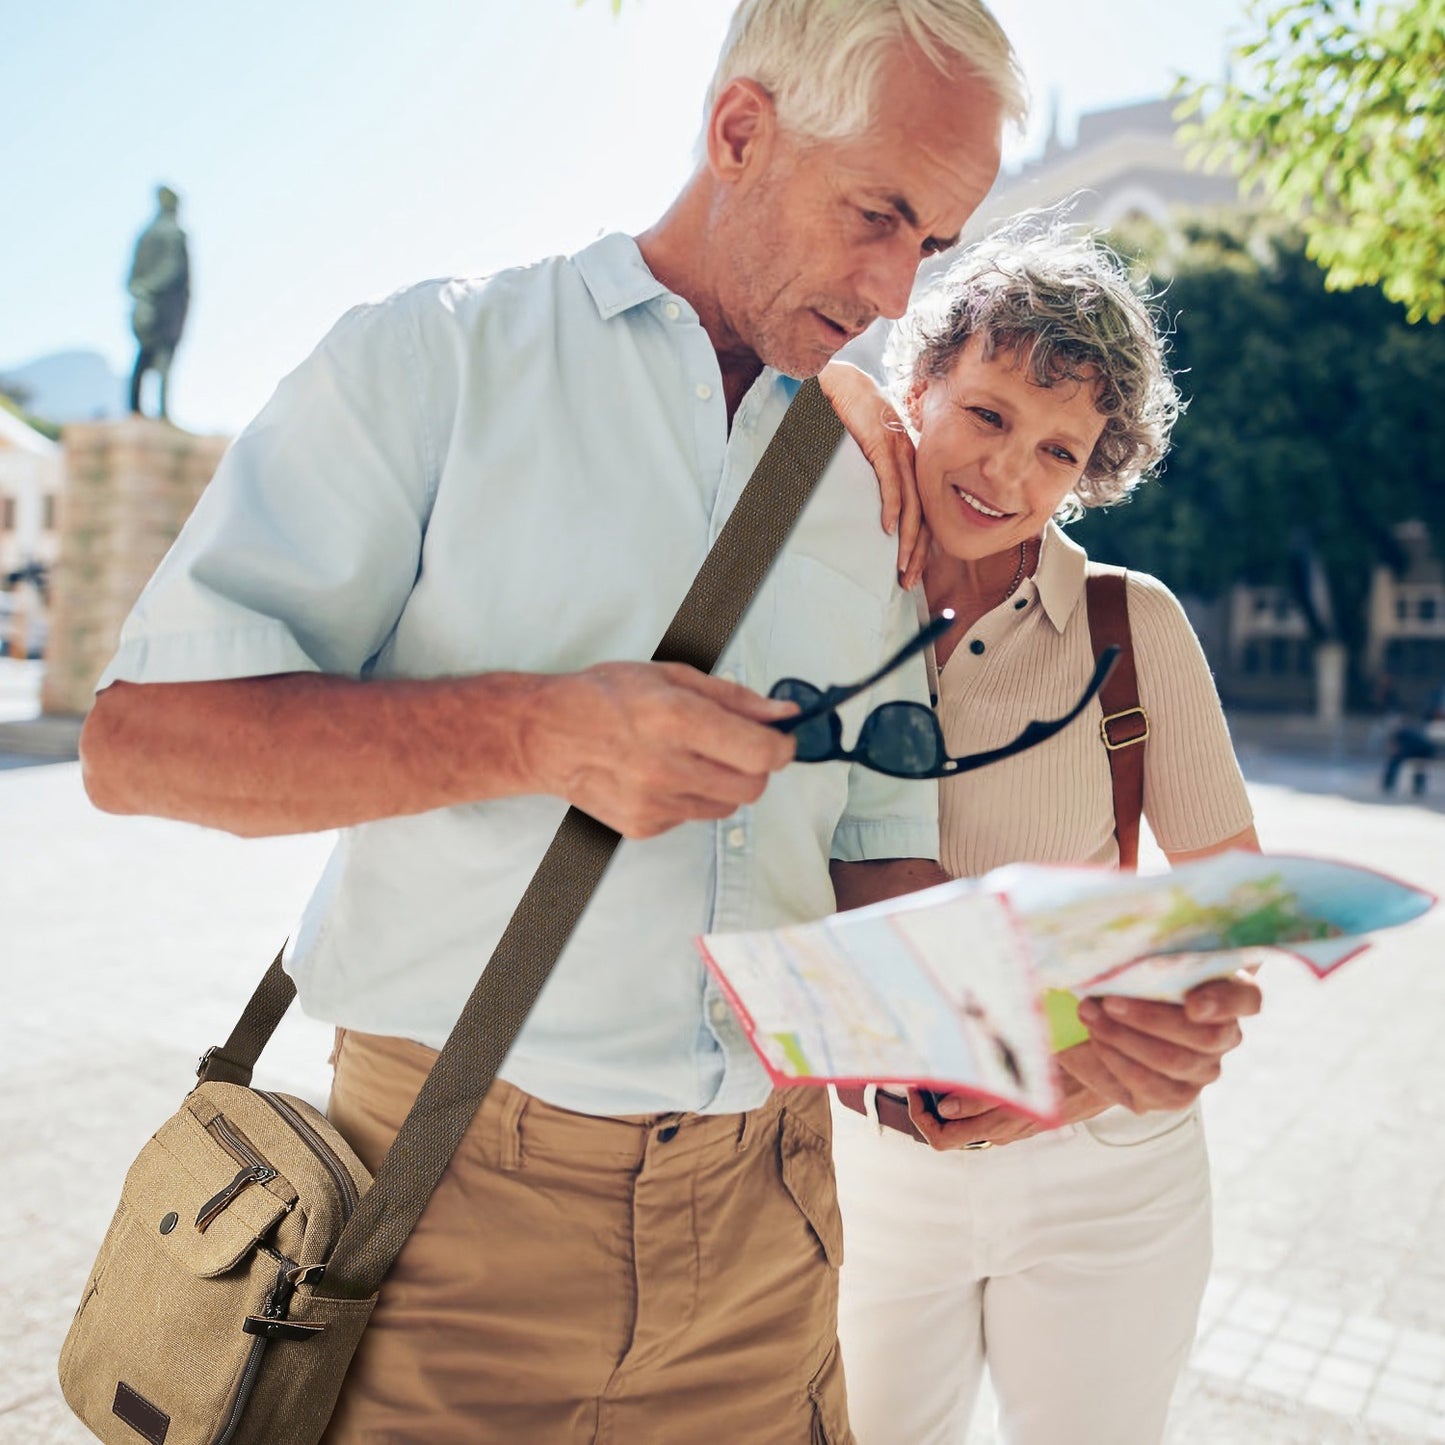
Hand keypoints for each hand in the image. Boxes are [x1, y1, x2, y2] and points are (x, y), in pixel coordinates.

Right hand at [521, 662, 796, 837]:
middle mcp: (666, 766)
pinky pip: (692, 817)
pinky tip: (660, 774)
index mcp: (677, 719)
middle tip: (733, 746)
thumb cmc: (605, 697)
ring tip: (687, 756)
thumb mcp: (672, 676)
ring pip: (726, 806)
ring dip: (721, 783)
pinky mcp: (643, 826)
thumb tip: (782, 713)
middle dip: (755, 766)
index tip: (780, 739)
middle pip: (752, 787)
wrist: (546, 735)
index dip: (782, 747)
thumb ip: (734, 698)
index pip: (761, 753)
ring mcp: (654, 803)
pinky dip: (689, 798)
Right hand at [820, 361, 930, 587]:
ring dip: (907, 538)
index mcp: (909, 467)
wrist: (843, 383)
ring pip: (910, 503)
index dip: (920, 545)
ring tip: (900, 565)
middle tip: (908, 581)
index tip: (911, 571)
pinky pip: (890, 479)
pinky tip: (888, 528)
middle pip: (923, 515)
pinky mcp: (881, 442)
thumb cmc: (851, 419)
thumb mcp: (866, 455)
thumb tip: (868, 514)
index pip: (922, 513)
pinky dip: (891, 505)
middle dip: (917, 552)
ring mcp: (898, 451)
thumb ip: (873, 481)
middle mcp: (911, 461)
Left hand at [903, 1061, 1110, 1150]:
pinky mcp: (1021, 1116)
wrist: (1109, 1079)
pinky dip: (968, 1097)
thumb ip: (984, 1098)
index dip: (920, 1116)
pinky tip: (969, 1071)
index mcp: (998, 1126)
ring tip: (941, 1069)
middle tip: (920, 1076)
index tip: (914, 1086)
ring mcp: (1011, 1126)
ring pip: (964, 1122)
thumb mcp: (1022, 1082)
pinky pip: (984, 1114)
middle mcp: (1001, 1132)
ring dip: (947, 1099)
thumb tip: (945, 1108)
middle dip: (927, 1107)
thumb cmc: (1070, 1074)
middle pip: (947, 1133)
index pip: (941, 1138)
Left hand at [1060, 972, 1261, 1113]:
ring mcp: (1204, 1069)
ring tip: (1089, 1015)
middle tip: (1108, 1002)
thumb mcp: (1135, 961)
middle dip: (1150, 1018)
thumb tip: (1118, 955)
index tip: (1193, 1004)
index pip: (1246, 998)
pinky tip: (1096, 1039)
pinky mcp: (1176, 1096)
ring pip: (1174, 1060)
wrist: (1100, 1026)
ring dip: (1124, 1036)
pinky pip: (1149, 1085)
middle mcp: (1224, 1034)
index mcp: (1227, 991)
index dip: (1224, 1002)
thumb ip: (1143, 958)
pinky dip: (1116, 1059)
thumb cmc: (1125, 980)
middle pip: (1206, 1036)